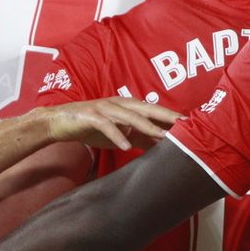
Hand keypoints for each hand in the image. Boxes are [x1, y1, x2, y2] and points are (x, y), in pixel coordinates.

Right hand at [36, 97, 179, 150]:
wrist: (58, 122)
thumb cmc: (91, 127)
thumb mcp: (119, 134)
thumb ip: (140, 138)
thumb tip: (162, 147)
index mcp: (126, 106)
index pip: (153, 110)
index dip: (171, 116)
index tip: (191, 124)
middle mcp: (118, 104)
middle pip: (146, 109)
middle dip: (165, 116)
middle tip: (184, 125)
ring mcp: (104, 109)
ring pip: (128, 116)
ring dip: (145, 126)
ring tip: (160, 136)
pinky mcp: (90, 117)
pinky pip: (106, 126)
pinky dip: (117, 135)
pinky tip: (126, 146)